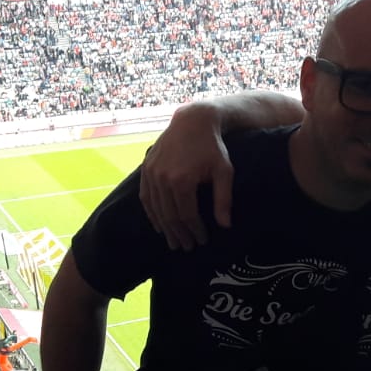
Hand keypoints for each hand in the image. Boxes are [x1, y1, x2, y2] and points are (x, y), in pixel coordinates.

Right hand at [141, 104, 233, 250]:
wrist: (193, 122)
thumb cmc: (213, 147)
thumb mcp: (224, 171)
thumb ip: (223, 199)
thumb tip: (225, 226)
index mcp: (183, 180)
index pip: (187, 215)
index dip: (195, 230)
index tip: (202, 241)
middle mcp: (163, 178)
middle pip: (170, 216)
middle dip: (180, 234)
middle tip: (187, 248)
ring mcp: (152, 173)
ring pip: (156, 209)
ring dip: (165, 228)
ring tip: (174, 242)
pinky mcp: (146, 169)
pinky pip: (146, 198)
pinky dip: (152, 214)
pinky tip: (159, 226)